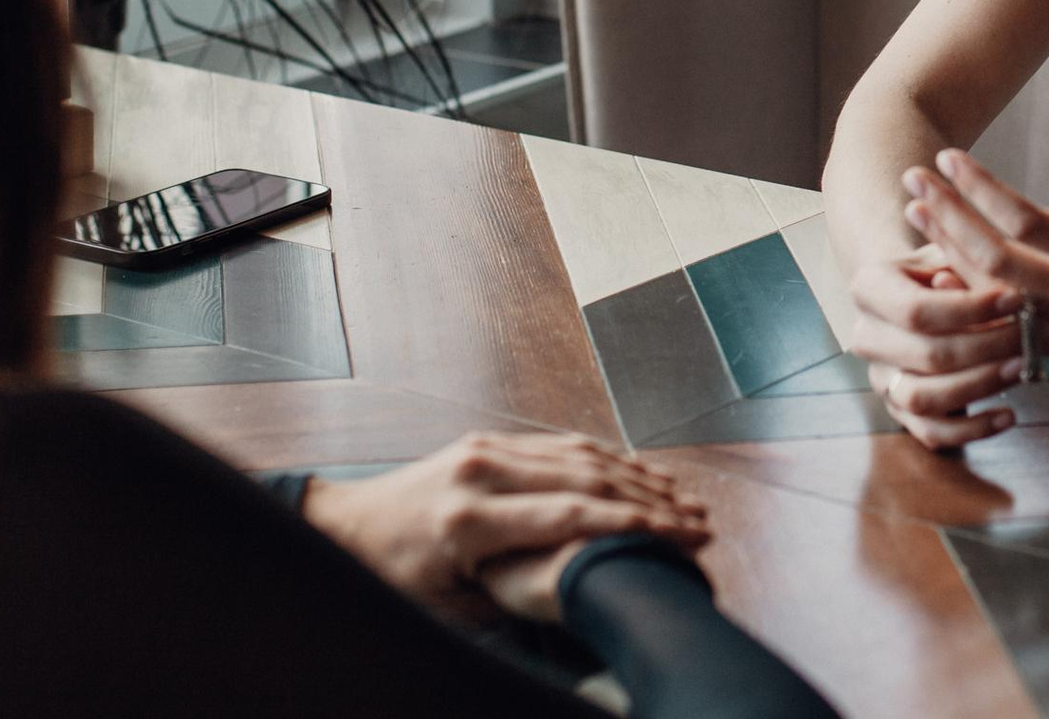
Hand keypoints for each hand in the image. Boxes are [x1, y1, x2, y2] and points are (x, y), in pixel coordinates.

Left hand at [300, 431, 709, 610]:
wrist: (348, 527)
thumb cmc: (397, 580)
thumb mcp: (451, 607)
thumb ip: (516, 594)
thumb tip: (587, 596)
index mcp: (470, 519)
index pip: (571, 515)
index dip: (632, 524)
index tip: (682, 537)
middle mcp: (481, 471)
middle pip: (585, 477)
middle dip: (651, 499)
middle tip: (700, 522)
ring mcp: (484, 449)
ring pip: (578, 453)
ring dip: (637, 474)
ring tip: (686, 498)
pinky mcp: (487, 442)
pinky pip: (558, 445)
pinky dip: (605, 458)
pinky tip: (640, 473)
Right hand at [844, 242, 1027, 449]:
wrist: (923, 291)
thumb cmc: (946, 267)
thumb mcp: (953, 253)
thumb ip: (968, 268)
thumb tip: (993, 294)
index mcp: (869, 287)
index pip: (916, 310)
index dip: (970, 309)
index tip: (1016, 299)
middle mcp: (866, 335)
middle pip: (925, 355)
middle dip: (985, 348)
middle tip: (1029, 335)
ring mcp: (881, 377)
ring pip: (923, 399)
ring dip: (979, 386)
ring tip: (1021, 368)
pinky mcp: (900, 410)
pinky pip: (931, 433)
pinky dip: (973, 429)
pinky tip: (1008, 414)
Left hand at [901, 121, 1048, 359]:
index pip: (1028, 224)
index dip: (981, 192)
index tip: (950, 159)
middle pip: (997, 263)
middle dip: (948, 221)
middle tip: (914, 182)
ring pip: (998, 300)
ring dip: (953, 258)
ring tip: (918, 216)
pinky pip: (1014, 325)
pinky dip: (978, 298)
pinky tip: (948, 268)